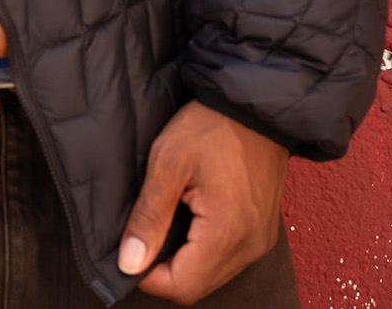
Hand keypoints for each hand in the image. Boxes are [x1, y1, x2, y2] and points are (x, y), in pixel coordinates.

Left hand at [117, 101, 288, 304]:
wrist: (254, 104)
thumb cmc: (211, 126)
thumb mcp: (168, 162)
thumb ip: (148, 216)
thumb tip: (129, 263)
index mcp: (227, 234)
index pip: (182, 287)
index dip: (148, 275)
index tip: (130, 250)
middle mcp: (249, 247)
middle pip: (197, 285)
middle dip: (165, 268)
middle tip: (145, 231)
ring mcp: (260, 241)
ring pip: (213, 274)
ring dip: (185, 259)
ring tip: (169, 219)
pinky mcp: (262, 231)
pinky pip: (228, 257)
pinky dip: (204, 248)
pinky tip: (190, 218)